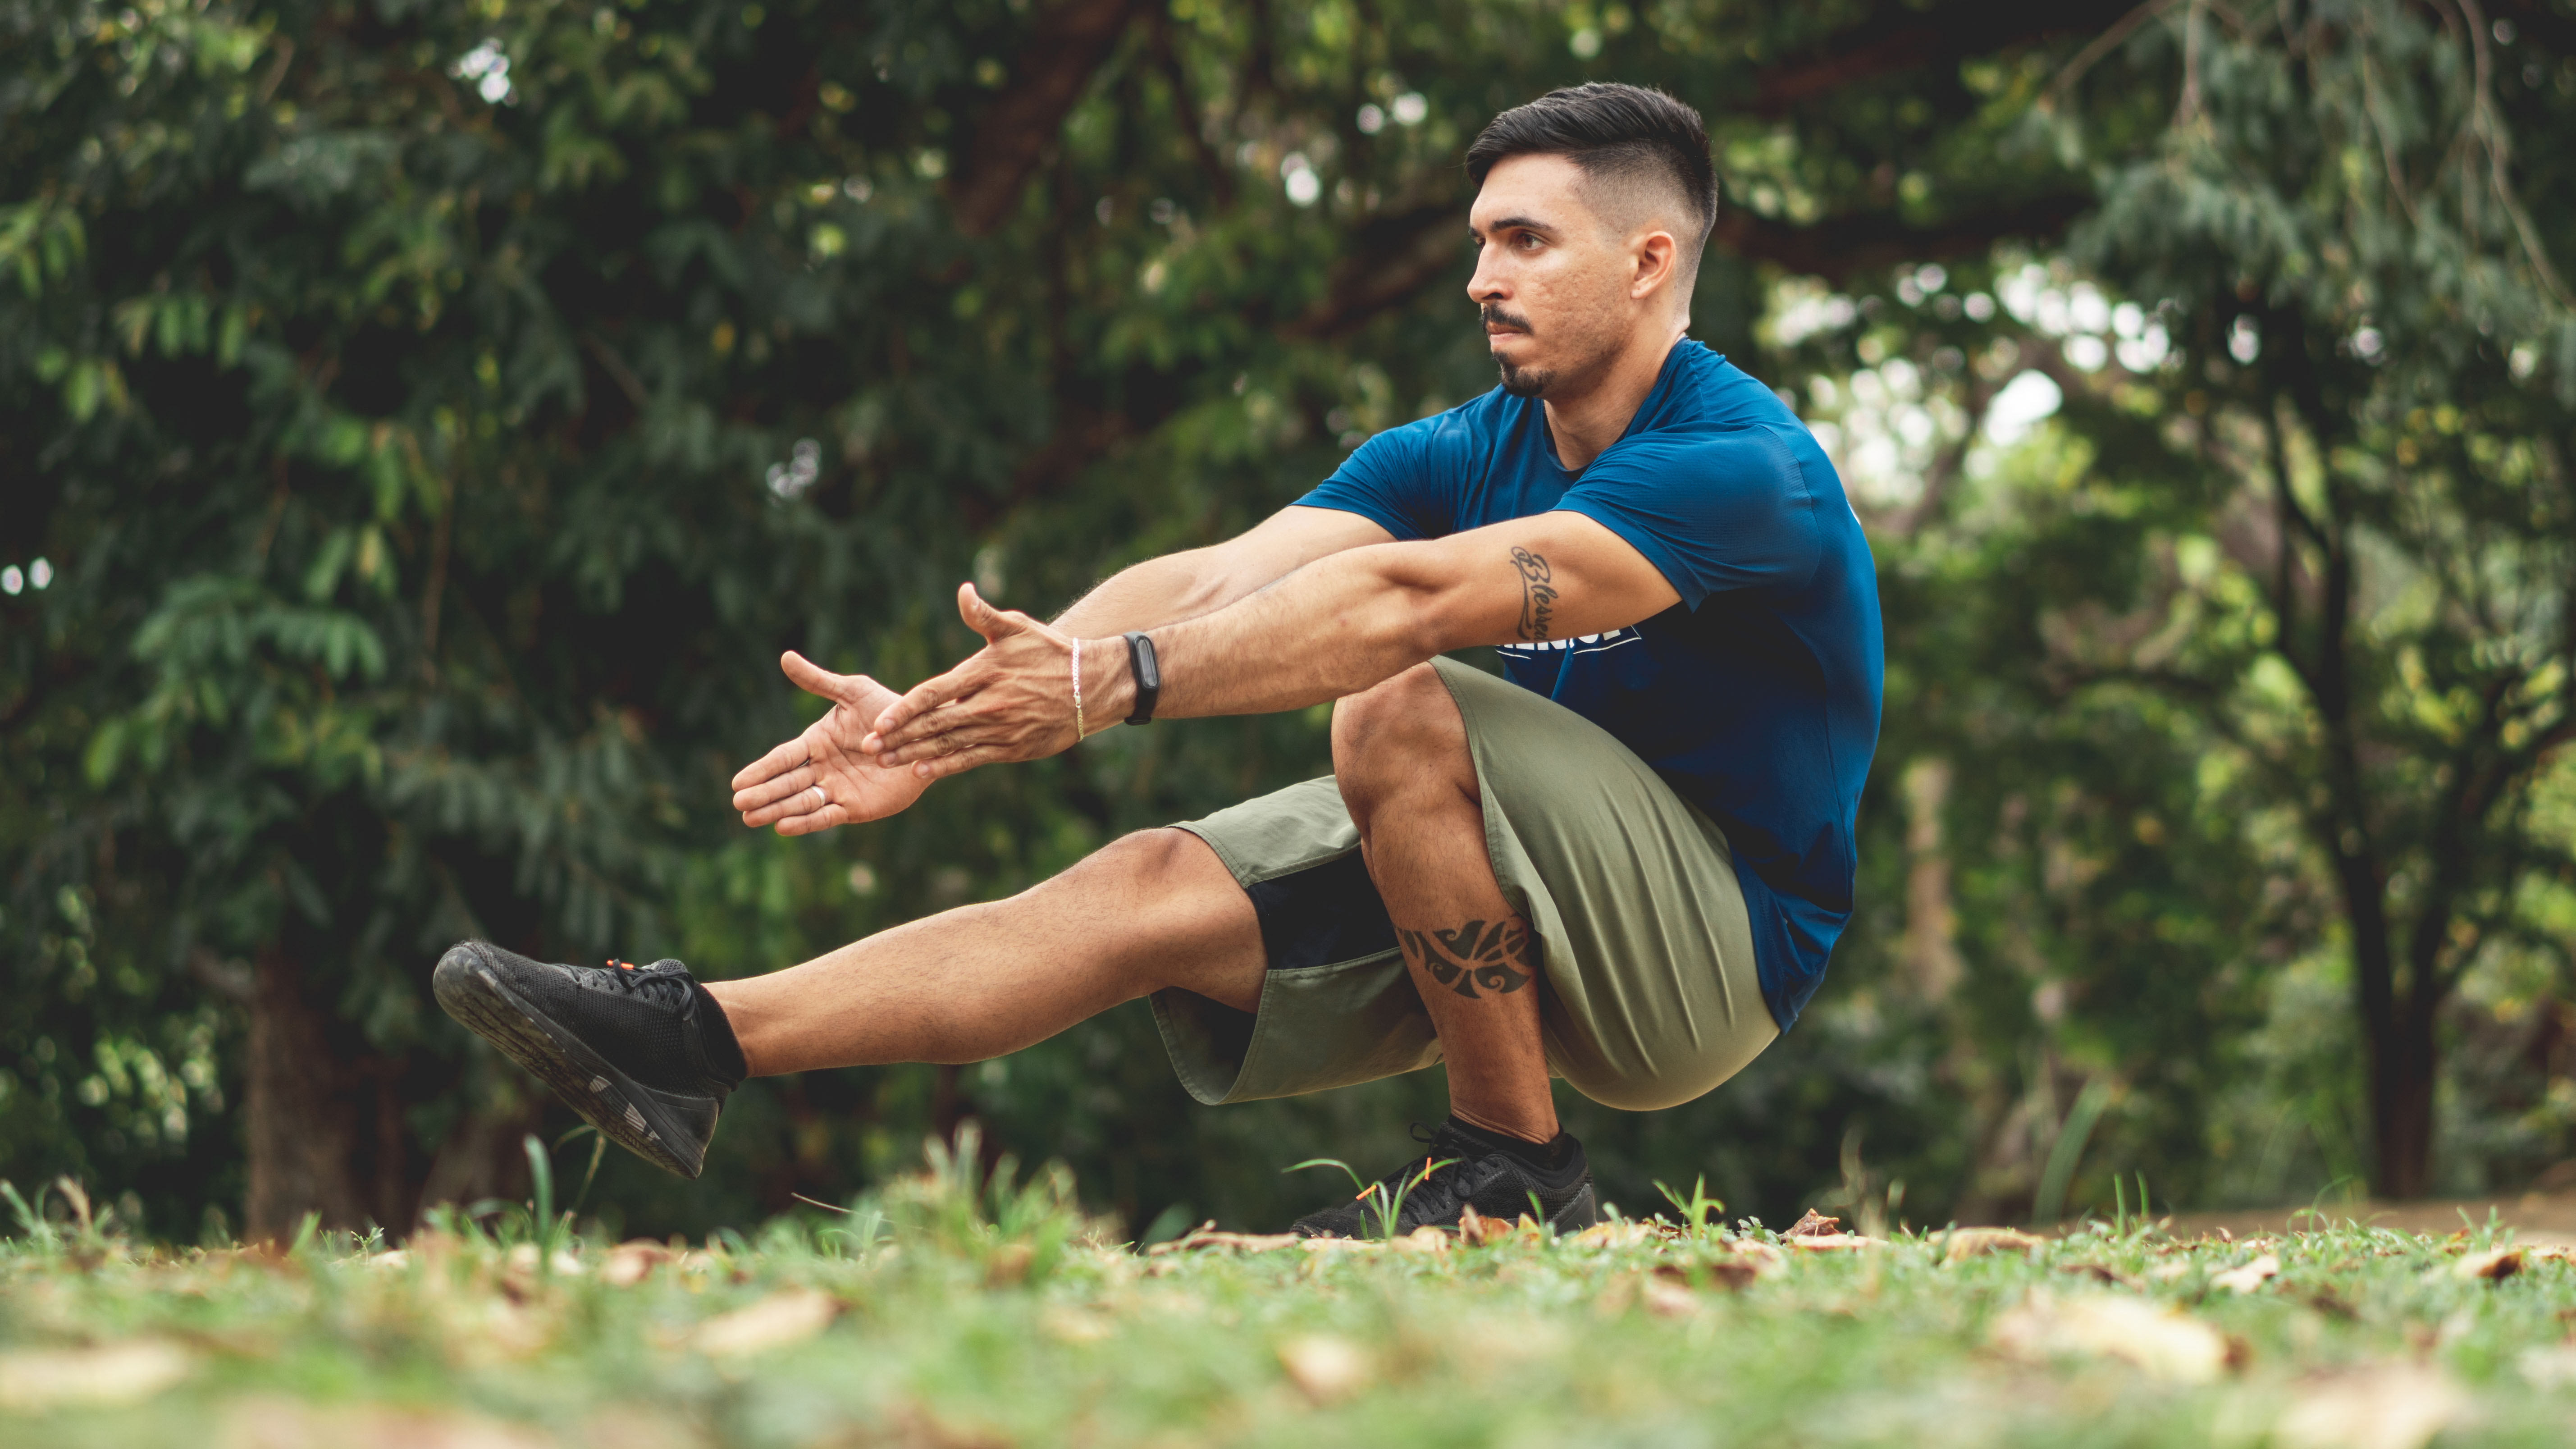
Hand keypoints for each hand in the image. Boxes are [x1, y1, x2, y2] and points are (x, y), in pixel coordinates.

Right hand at [730, 653, 931, 834]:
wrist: (924, 736)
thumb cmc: (889, 710)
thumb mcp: (853, 691)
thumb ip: (819, 680)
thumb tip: (785, 657)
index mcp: (816, 742)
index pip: (782, 758)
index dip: (760, 770)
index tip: (737, 782)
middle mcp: (823, 768)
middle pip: (786, 783)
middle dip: (763, 794)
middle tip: (738, 804)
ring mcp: (837, 789)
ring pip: (800, 802)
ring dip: (776, 810)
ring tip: (751, 818)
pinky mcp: (855, 807)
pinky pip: (826, 816)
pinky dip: (805, 822)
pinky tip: (783, 827)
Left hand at [862, 583, 1101, 781]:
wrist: (1093, 686)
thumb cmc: (1050, 652)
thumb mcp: (1017, 628)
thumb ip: (984, 615)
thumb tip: (963, 591)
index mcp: (984, 672)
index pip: (935, 693)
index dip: (905, 708)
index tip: (880, 720)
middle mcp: (989, 704)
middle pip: (935, 723)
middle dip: (899, 736)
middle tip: (868, 746)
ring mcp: (1000, 729)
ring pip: (949, 744)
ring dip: (914, 753)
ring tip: (885, 760)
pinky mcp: (1012, 748)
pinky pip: (972, 759)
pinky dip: (946, 766)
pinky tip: (922, 771)